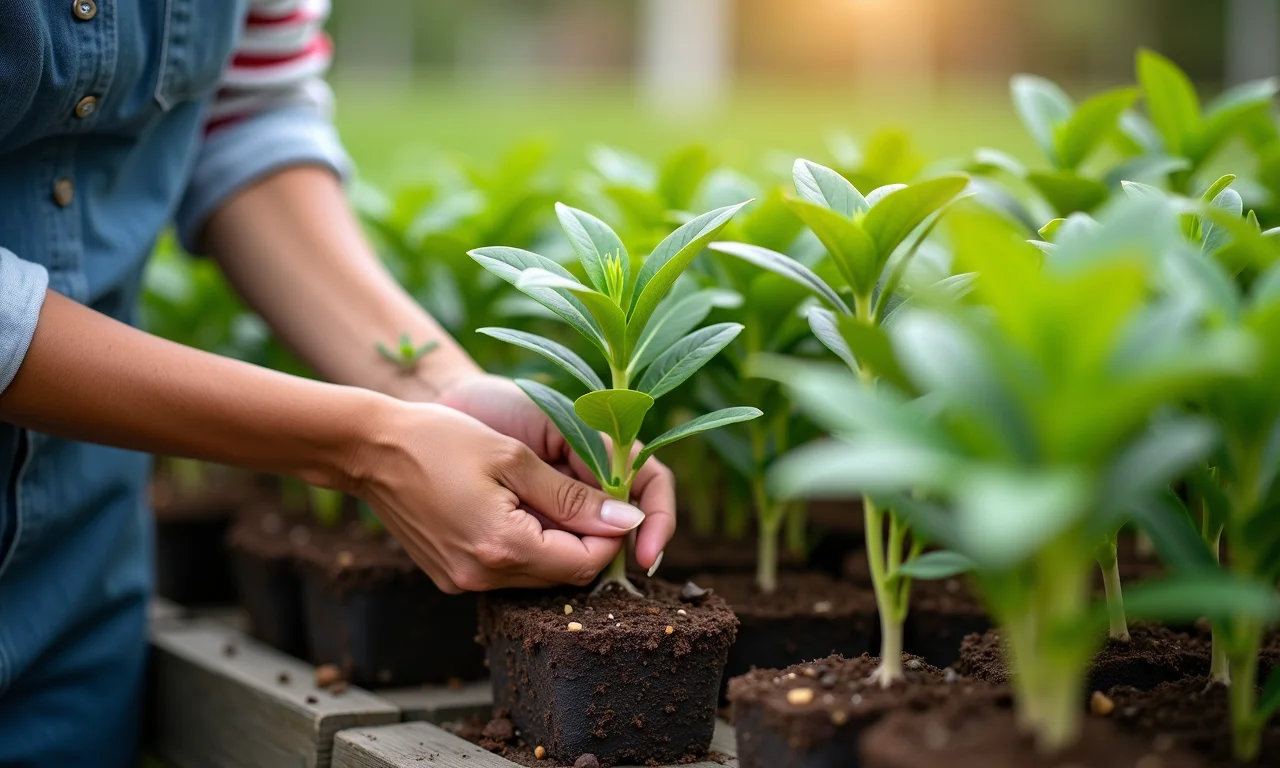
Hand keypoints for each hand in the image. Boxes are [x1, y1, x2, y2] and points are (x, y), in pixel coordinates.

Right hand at [435, 374, 675, 569]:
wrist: (368, 449)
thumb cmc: (440, 439)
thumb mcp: (514, 458)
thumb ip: (573, 495)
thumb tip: (626, 519)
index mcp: (503, 547)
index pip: (586, 564)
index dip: (610, 535)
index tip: (613, 501)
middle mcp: (483, 578)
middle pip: (563, 575)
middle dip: (586, 540)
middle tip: (586, 496)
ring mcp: (463, 582)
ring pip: (536, 576)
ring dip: (555, 543)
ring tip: (547, 496)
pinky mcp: (450, 577)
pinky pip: (506, 572)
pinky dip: (524, 546)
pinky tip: (515, 508)